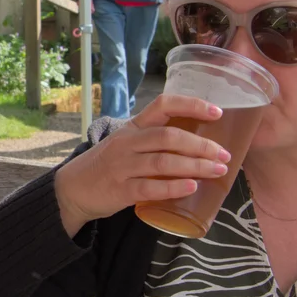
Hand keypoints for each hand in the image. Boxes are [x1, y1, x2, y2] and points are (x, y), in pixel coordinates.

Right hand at [53, 93, 230, 234]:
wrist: (72, 189)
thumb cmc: (108, 165)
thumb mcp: (127, 143)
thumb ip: (155, 140)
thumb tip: (199, 142)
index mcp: (133, 127)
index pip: (163, 105)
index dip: (191, 105)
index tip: (217, 112)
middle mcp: (127, 143)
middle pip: (168, 137)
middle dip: (201, 145)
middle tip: (224, 154)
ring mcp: (122, 167)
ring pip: (163, 162)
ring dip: (195, 166)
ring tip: (218, 170)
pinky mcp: (120, 191)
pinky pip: (150, 188)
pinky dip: (173, 187)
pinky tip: (191, 187)